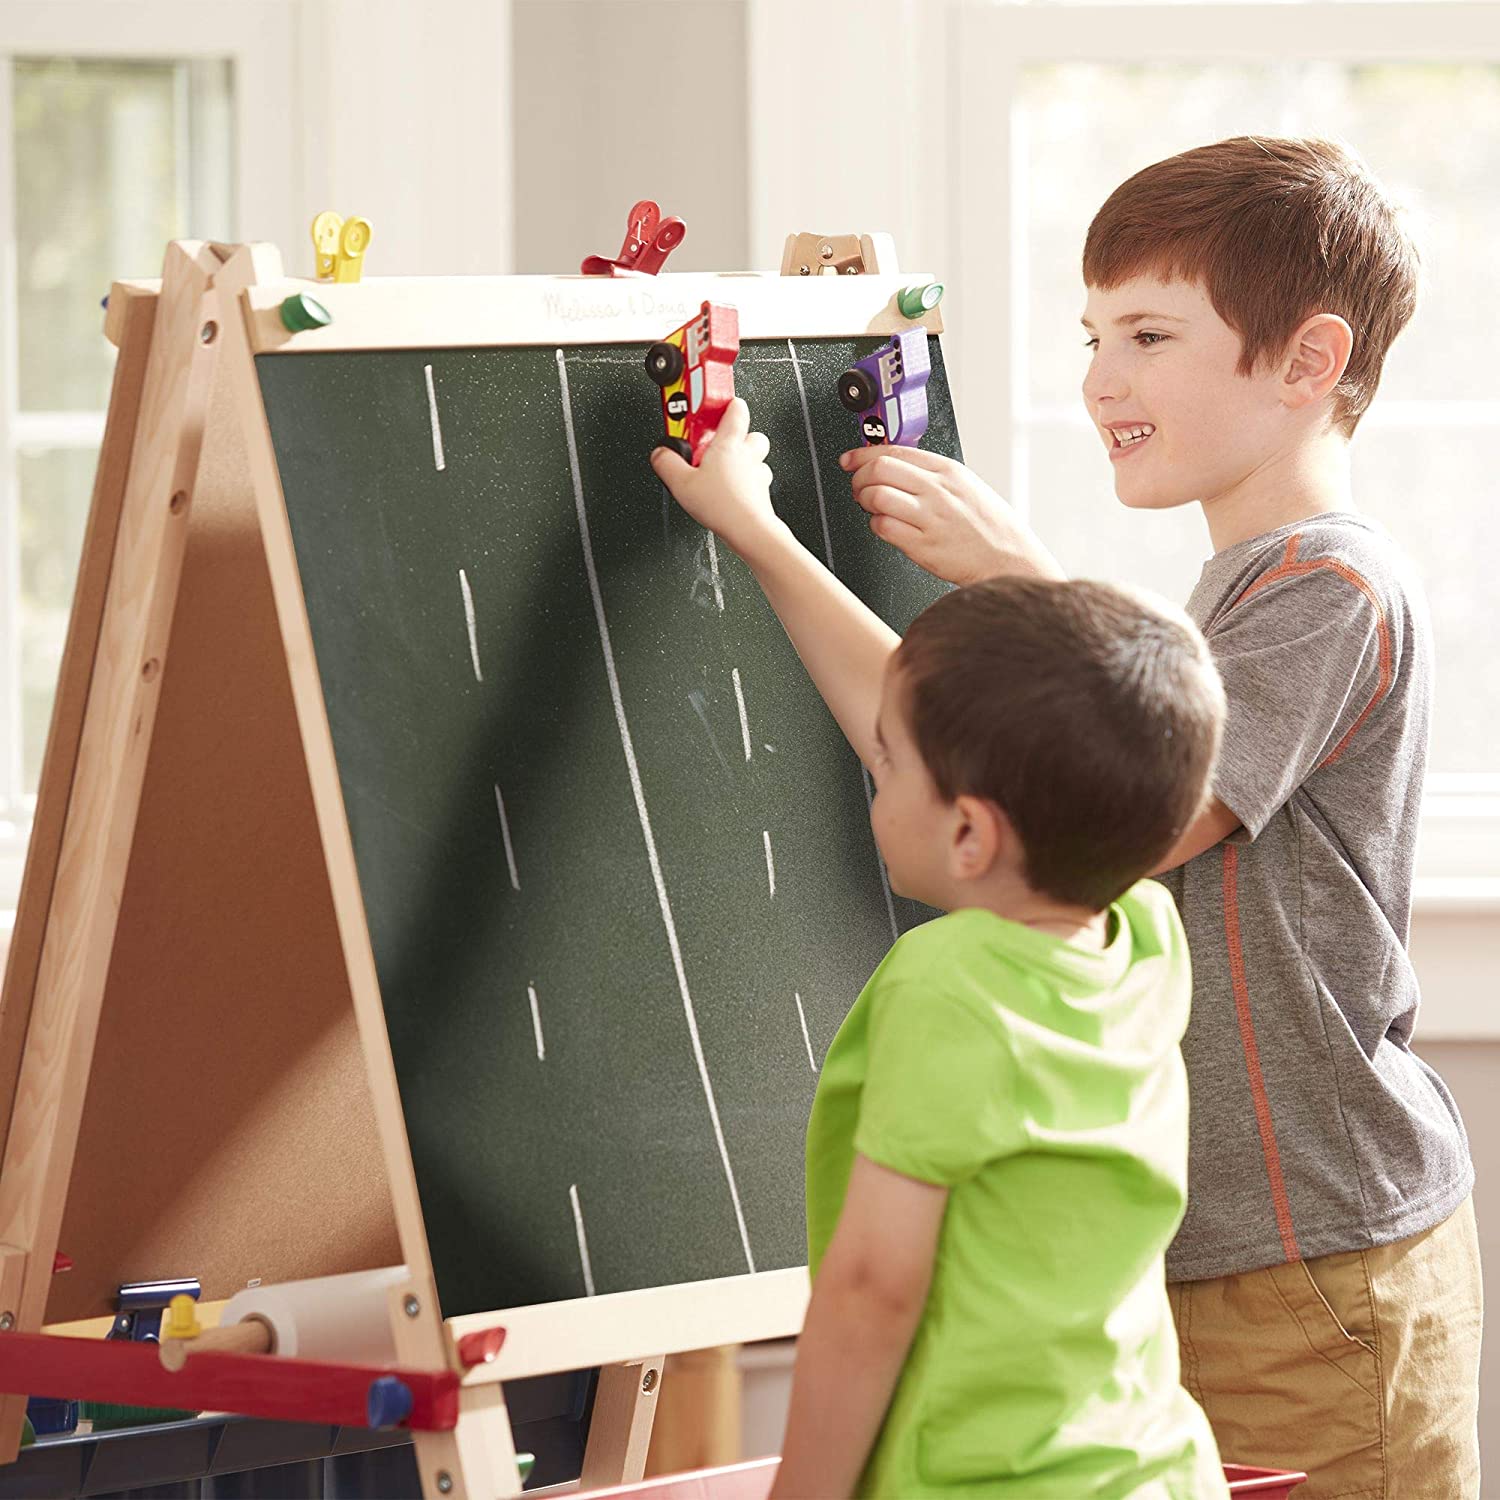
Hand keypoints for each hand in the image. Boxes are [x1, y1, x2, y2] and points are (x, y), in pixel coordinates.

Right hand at [650, 398, 779, 557]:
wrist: (750, 531)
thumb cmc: (723, 506)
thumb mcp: (681, 483)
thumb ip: (666, 463)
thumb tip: (660, 452)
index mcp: (729, 443)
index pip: (735, 408)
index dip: (724, 403)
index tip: (709, 407)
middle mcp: (748, 454)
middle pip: (749, 431)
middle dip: (734, 435)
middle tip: (714, 444)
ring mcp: (758, 474)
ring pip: (756, 457)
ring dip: (742, 460)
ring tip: (722, 470)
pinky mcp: (762, 493)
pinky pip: (756, 481)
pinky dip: (746, 483)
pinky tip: (731, 493)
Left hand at [841, 446, 1065, 585]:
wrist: (1008, 558)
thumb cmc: (987, 526)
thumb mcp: (965, 486)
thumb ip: (931, 475)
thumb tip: (893, 466)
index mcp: (947, 470)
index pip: (894, 451)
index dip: (863, 454)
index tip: (849, 460)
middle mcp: (938, 490)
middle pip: (880, 469)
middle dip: (859, 478)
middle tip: (859, 488)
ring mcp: (931, 517)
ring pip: (877, 495)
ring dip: (865, 501)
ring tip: (872, 508)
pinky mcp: (923, 545)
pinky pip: (884, 526)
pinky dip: (876, 525)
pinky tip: (886, 526)